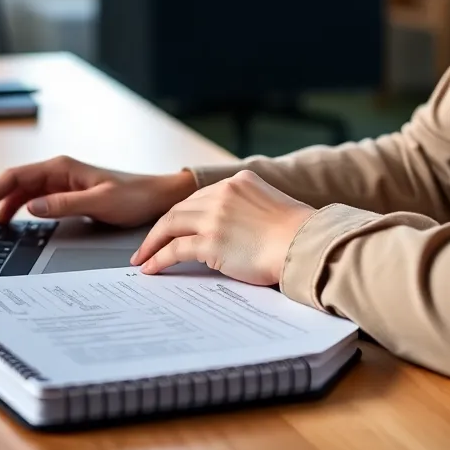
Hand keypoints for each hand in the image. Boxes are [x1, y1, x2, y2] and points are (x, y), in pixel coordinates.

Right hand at [0, 155, 196, 227]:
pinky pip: (36, 198)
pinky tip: (15, 222)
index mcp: (62, 167)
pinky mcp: (70, 192)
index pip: (15, 177)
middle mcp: (59, 170)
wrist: (157, 196)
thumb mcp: (99, 202)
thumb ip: (64, 204)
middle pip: (14, 182)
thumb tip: (30, 207)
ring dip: (3, 204)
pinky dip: (20, 208)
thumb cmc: (134, 196)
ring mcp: (63, 181)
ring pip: (23, 191)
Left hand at [131, 170, 314, 285]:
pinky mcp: (210, 242)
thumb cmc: (299, 234)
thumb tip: (237, 230)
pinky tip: (151, 268)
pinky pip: (174, 249)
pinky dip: (158, 258)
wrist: (307, 245)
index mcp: (238, 181)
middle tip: (147, 244)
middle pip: (180, 208)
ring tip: (142, 258)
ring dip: (152, 243)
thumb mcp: (271, 205)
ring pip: (171, 225)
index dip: (183, 214)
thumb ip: (249, 208)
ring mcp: (214, 216)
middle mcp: (223, 193)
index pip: (200, 197)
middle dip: (161, 227)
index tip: (171, 227)